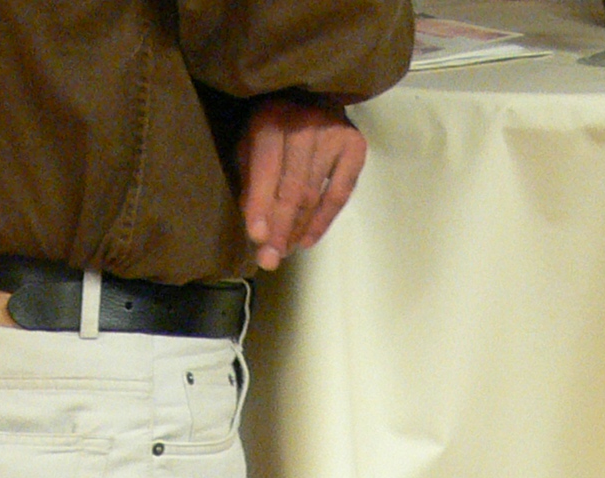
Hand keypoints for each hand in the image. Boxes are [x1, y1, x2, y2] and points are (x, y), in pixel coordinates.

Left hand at [234, 97, 366, 268]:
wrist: (308, 91)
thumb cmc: (271, 125)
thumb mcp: (249, 145)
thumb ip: (251, 182)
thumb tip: (258, 231)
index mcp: (272, 118)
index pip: (268, 168)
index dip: (262, 205)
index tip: (257, 239)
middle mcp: (306, 122)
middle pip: (294, 188)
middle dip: (281, 227)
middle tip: (271, 259)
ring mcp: (334, 132)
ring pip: (315, 195)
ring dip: (298, 229)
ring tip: (284, 251)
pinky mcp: (355, 144)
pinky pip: (340, 194)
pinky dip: (323, 221)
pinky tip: (307, 240)